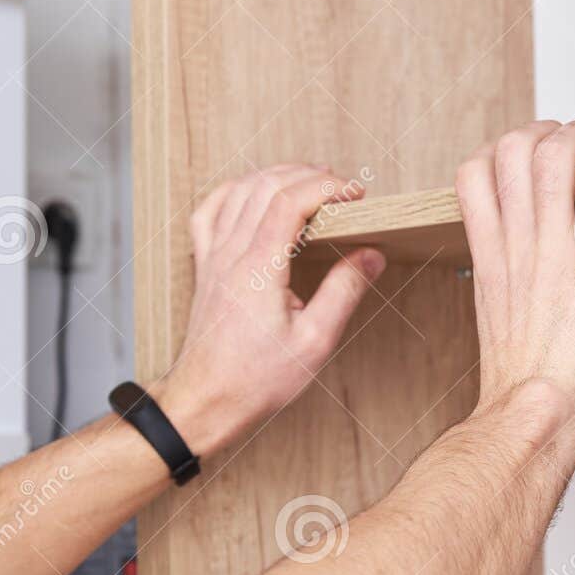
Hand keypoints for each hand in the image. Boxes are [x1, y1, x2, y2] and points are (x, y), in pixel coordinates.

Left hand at [153, 165, 384, 452]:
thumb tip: (370, 254)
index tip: (356, 194)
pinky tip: (252, 194)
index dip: (327, 186)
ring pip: (239, 191)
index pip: (290, 200)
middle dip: (308, 175)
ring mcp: (213, 257)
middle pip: (266, 185)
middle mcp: (231, 254)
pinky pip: (210, 210)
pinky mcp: (204, 266)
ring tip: (309, 182)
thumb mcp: (314, 341)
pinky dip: (233, 191)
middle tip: (342, 188)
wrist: (206, 400)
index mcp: (259, 268)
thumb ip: (344, 291)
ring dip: (276, 177)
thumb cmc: (256, 379)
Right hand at [454, 116, 574, 435]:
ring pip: (553, 153)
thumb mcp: (502, 318)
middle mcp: (518, 241)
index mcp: (491, 255)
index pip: (473, 174)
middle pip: (511, 150)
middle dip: (542, 131)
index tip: (524, 155)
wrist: (541, 404)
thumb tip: (530, 271)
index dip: (498, 150)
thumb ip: (511, 282)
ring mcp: (555, 244)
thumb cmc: (528, 379)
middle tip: (568, 141)